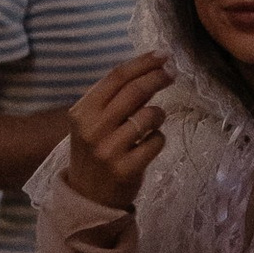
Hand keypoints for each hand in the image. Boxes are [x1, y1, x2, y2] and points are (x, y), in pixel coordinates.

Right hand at [65, 50, 170, 209]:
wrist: (87, 197)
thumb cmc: (94, 152)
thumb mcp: (92, 123)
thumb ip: (113, 99)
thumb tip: (150, 69)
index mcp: (82, 111)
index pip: (115, 77)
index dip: (142, 63)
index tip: (163, 55)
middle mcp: (92, 128)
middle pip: (134, 91)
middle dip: (158, 78)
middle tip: (172, 73)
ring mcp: (108, 150)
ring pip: (149, 115)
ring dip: (159, 113)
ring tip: (154, 120)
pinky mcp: (126, 169)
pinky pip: (157, 141)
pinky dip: (159, 138)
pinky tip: (150, 144)